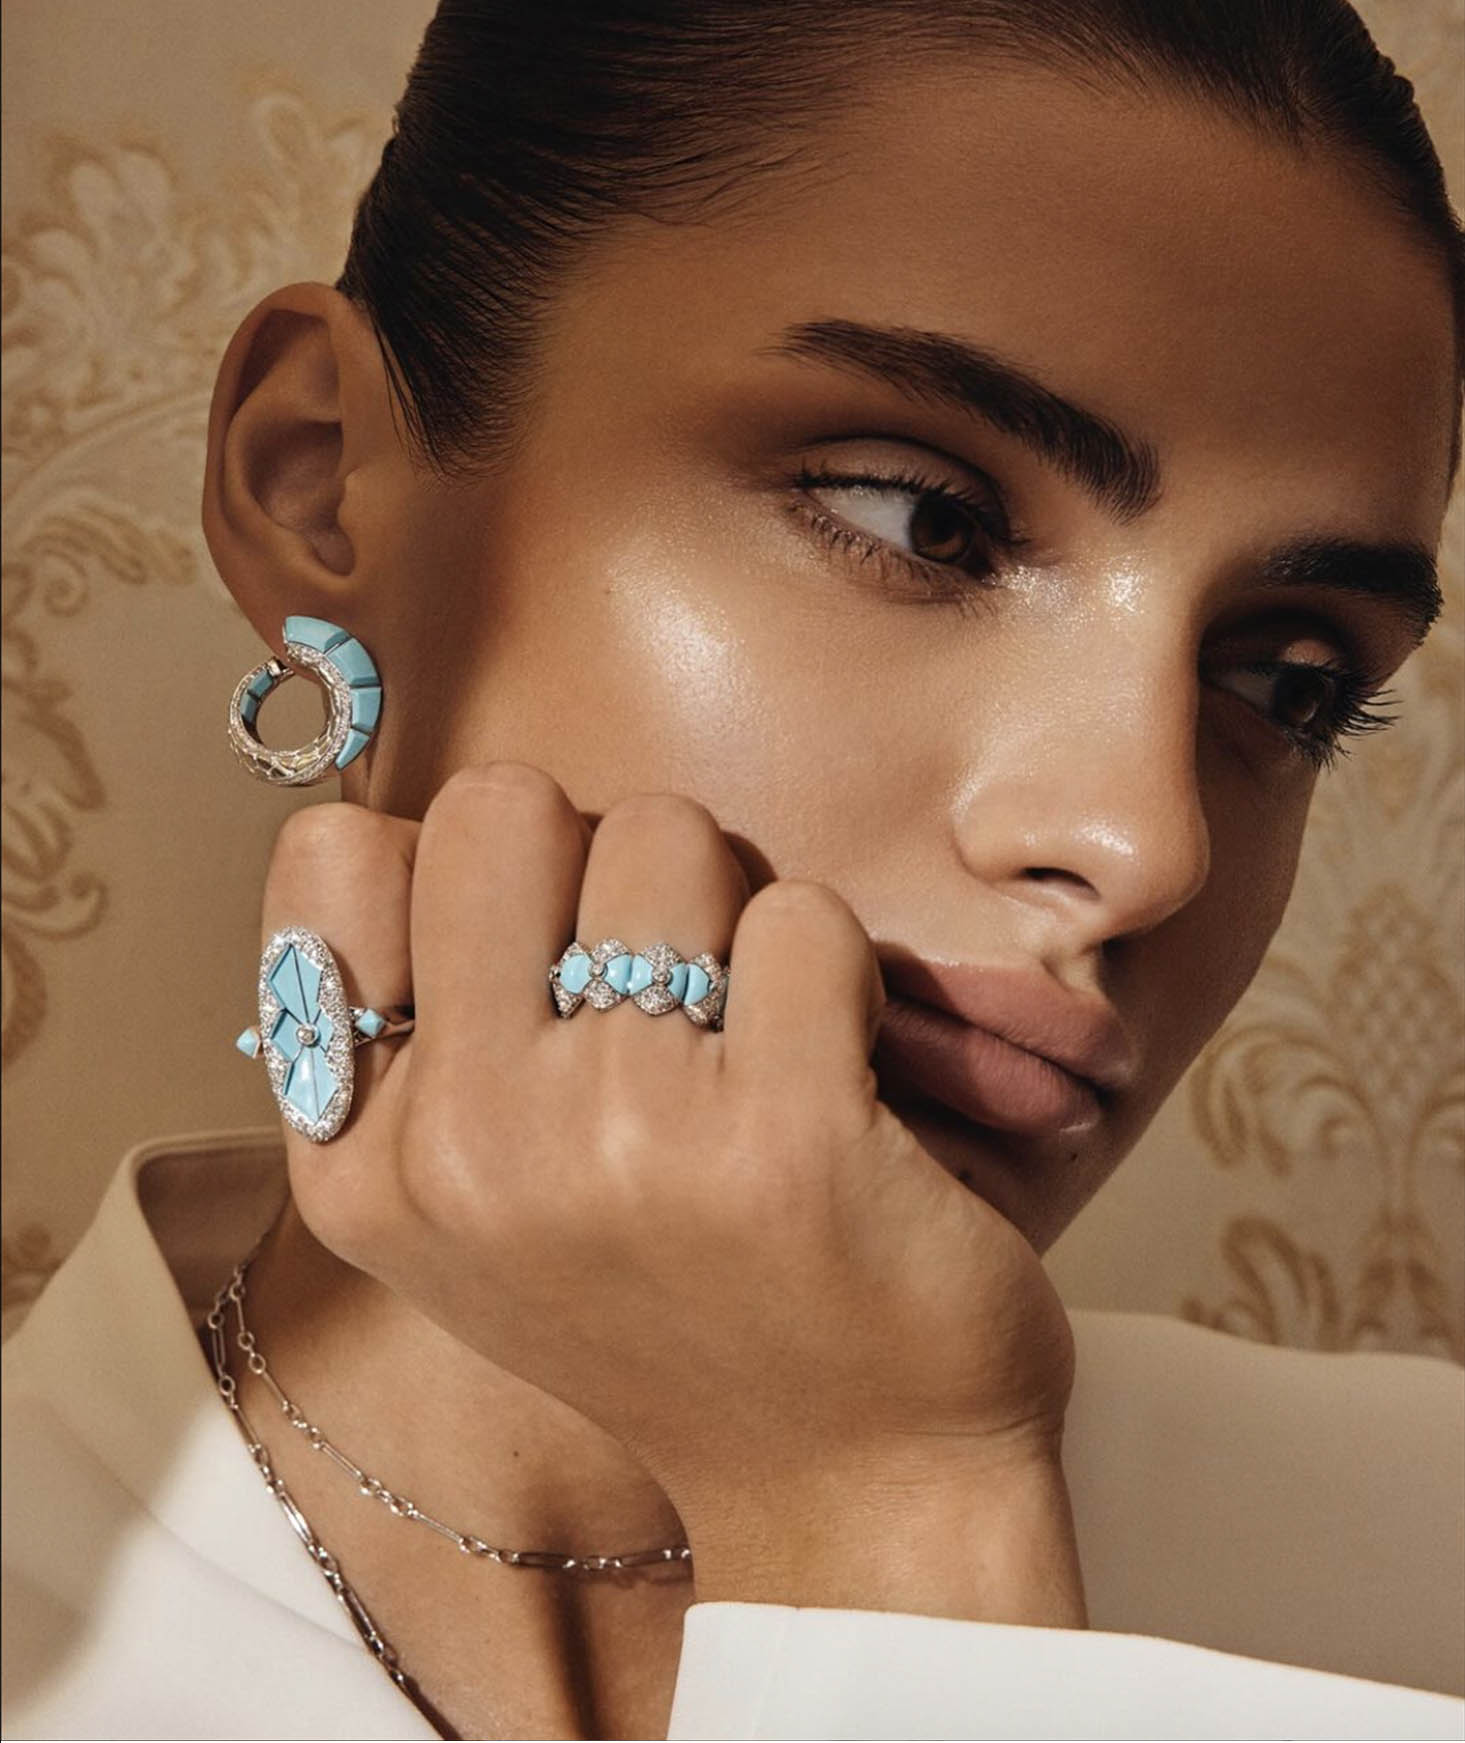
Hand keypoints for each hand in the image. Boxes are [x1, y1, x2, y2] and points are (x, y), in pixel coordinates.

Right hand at [259, 764, 1084, 1619]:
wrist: (848, 1480)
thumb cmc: (670, 1305)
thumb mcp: (475, 1208)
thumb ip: (421, 1036)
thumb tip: (404, 833)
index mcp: (365, 1160)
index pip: (336, 852)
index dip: (463, 874)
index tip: (541, 964)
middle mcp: (463, 1150)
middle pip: (505, 806)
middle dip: (603, 860)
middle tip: (665, 980)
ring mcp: (620, 1142)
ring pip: (666, 836)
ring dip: (730, 911)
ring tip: (752, 1041)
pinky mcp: (785, 1139)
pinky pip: (802, 917)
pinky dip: (838, 974)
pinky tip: (841, 1083)